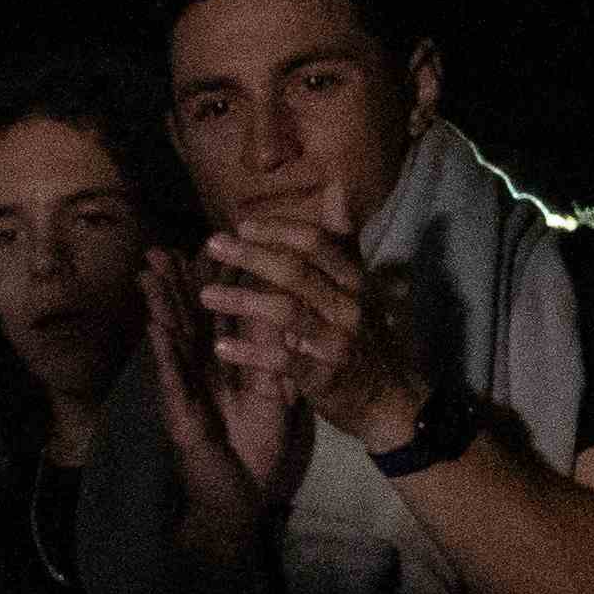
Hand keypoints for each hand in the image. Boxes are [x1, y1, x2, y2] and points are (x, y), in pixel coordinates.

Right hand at [133, 238, 308, 553]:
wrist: (242, 498)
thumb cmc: (254, 447)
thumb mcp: (273, 394)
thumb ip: (276, 355)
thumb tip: (290, 318)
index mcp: (223, 364)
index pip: (216, 315)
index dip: (209, 280)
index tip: (205, 242)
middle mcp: (200, 373)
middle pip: (186, 320)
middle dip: (172, 284)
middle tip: (158, 247)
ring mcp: (187, 393)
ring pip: (172, 342)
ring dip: (159, 307)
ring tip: (147, 273)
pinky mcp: (182, 417)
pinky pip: (174, 381)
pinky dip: (165, 354)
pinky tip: (156, 328)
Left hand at [200, 215, 432, 449]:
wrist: (388, 398)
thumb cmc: (366, 339)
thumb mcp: (361, 289)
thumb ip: (342, 249)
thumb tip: (337, 196)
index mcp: (355, 280)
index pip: (316, 243)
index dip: (278, 230)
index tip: (243, 224)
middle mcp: (349, 304)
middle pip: (295, 270)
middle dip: (251, 254)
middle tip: (213, 244)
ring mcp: (337, 340)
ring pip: (285, 312)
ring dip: (242, 300)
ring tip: (205, 294)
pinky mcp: (324, 374)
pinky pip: (282, 360)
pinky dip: (250, 353)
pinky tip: (221, 347)